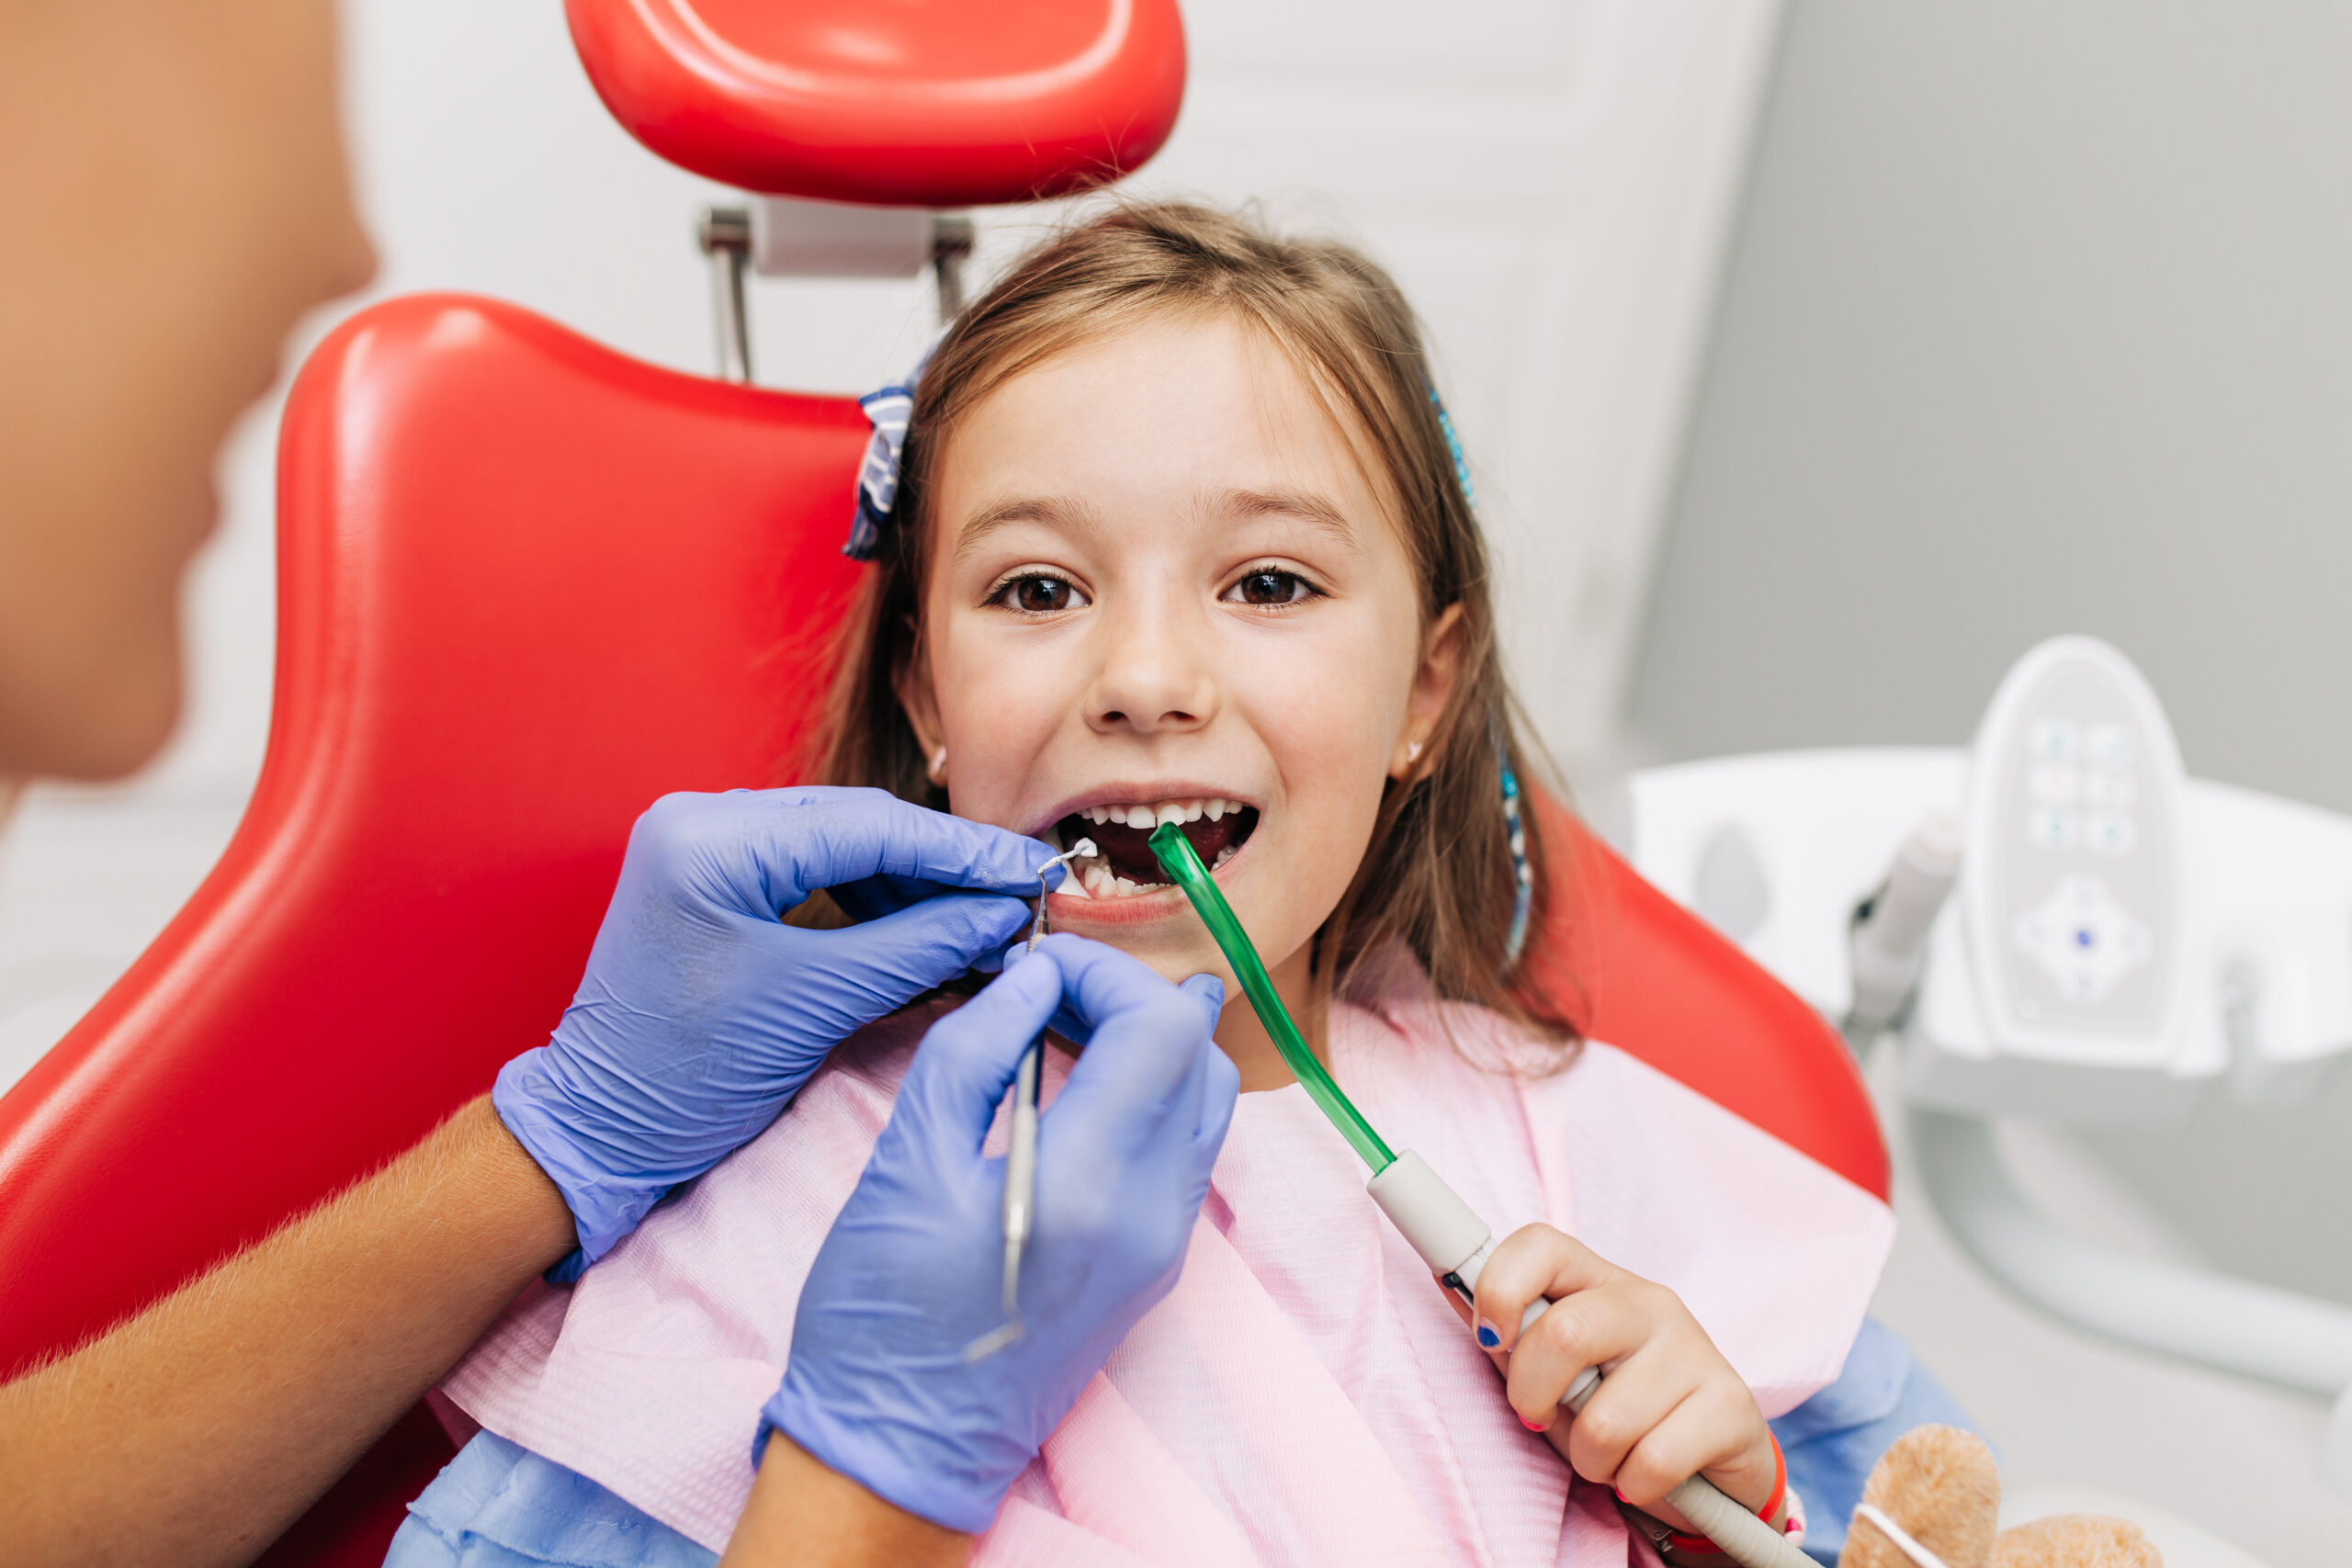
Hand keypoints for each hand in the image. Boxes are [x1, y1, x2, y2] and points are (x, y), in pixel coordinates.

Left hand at [495, 786, 1061, 1271]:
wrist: (602, 1127)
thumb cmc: (689, 1076)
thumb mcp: (817, 1003)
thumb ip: (919, 945)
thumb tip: (1002, 914)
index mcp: (711, 841)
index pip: (867, 826)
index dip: (962, 853)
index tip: (1034, 873)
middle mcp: (700, 818)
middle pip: (855, 822)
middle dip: (944, 862)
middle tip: (1024, 889)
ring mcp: (702, 842)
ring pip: (839, 839)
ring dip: (914, 877)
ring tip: (984, 911)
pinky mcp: (713, 874)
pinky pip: (811, 865)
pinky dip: (872, 893)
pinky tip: (928, 919)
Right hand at [762, 934, 1239, 1534]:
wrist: (901, 1449)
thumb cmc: (882, 1314)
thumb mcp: (906, 1159)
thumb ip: (975, 1048)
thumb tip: (1034, 980)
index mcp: (1093, 1184)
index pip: (1160, 1026)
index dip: (1102, 972)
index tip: (1035, 968)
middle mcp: (1153, 1214)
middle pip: (1198, 1055)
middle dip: (1128, 998)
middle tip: (1045, 992)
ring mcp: (1165, 1246)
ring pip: (1208, 1101)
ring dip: (1151, 1044)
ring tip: (1066, 1028)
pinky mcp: (1156, 1267)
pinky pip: (1186, 1150)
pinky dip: (1151, 1097)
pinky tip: (1081, 1088)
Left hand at [1461, 1225, 1775, 1533]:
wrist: (1711, 1465)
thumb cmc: (1617, 1410)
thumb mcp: (1554, 1372)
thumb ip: (1510, 1332)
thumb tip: (1443, 1275)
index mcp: (1599, 1281)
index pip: (1540, 1244)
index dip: (1498, 1288)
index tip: (1490, 1338)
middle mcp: (1649, 1302)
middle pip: (1564, 1332)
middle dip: (1533, 1395)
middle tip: (1542, 1417)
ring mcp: (1695, 1349)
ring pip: (1605, 1420)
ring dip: (1591, 1460)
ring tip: (1609, 1454)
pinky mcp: (1732, 1406)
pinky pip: (1652, 1461)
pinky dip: (1634, 1484)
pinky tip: (1644, 1473)